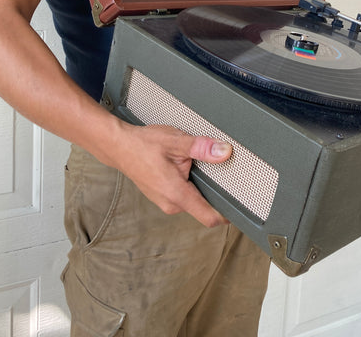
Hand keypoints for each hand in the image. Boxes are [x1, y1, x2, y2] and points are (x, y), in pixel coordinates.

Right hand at [114, 123, 231, 227]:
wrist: (119, 146)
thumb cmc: (143, 144)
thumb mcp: (176, 141)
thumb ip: (202, 148)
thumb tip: (224, 151)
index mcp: (176, 194)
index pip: (210, 218)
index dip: (227, 214)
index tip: (240, 205)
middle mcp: (171, 204)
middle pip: (204, 208)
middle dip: (214, 192)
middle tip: (221, 172)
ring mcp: (166, 202)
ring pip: (194, 200)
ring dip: (200, 186)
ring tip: (198, 165)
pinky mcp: (163, 197)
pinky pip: (184, 196)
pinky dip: (189, 184)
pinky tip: (186, 167)